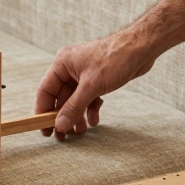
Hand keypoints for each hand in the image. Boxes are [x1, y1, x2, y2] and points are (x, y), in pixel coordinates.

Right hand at [37, 28, 155, 137]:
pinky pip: (88, 98)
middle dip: (62, 117)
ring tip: (80, 132)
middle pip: (60, 98)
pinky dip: (90, 109)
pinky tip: (94, 120)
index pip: (45, 90)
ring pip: (75, 100)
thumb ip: (74, 107)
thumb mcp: (91, 86)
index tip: (44, 129)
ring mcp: (84, 74)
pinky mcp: (96, 79)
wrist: (141, 48)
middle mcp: (70, 69)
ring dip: (77, 116)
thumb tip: (60, 125)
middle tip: (61, 136)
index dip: (43, 111)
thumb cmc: (115, 58)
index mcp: (62, 64)